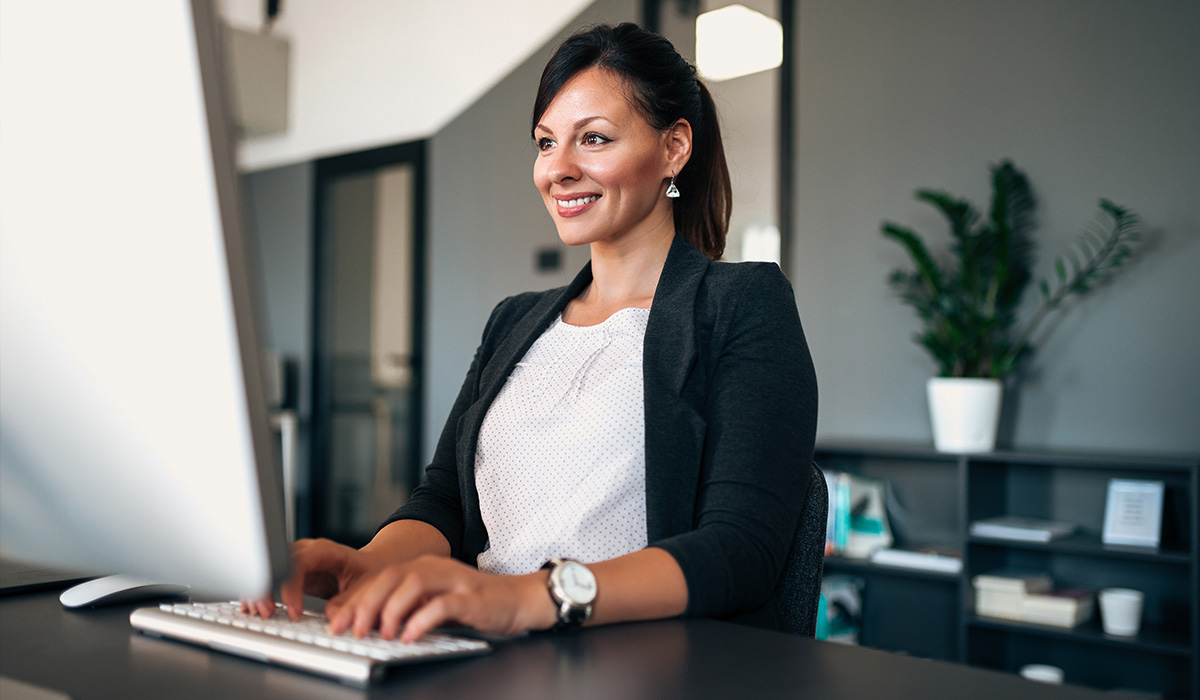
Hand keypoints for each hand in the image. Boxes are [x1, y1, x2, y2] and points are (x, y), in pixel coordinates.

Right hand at [242, 538, 380, 619]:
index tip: (294, 611)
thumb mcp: (366, 587)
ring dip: (259, 590)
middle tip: (266, 612)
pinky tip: (253, 607)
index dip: (292, 587)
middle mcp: (306, 552)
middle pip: (277, 563)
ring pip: (268, 569)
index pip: (299, 563)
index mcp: (324, 550)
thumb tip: (332, 616)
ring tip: (258, 612)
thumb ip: (349, 600)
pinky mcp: (290, 574)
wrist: (369, 567)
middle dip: (267, 587)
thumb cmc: (368, 572)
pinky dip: (260, 593)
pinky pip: (270, 579)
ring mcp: (296, 561)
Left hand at [325, 555, 556, 641]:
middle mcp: (435, 568)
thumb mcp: (433, 602)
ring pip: (412, 584)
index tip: (336, 623)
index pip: (379, 578)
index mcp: (422, 567)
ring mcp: (453, 580)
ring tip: (381, 634)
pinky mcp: (471, 598)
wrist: (519, 599)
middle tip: (351, 630)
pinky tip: (410, 636)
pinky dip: (421, 620)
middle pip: (391, 577)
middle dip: (365, 604)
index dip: (354, 600)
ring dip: (391, 610)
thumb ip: (405, 607)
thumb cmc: (475, 603)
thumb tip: (366, 622)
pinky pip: (441, 605)